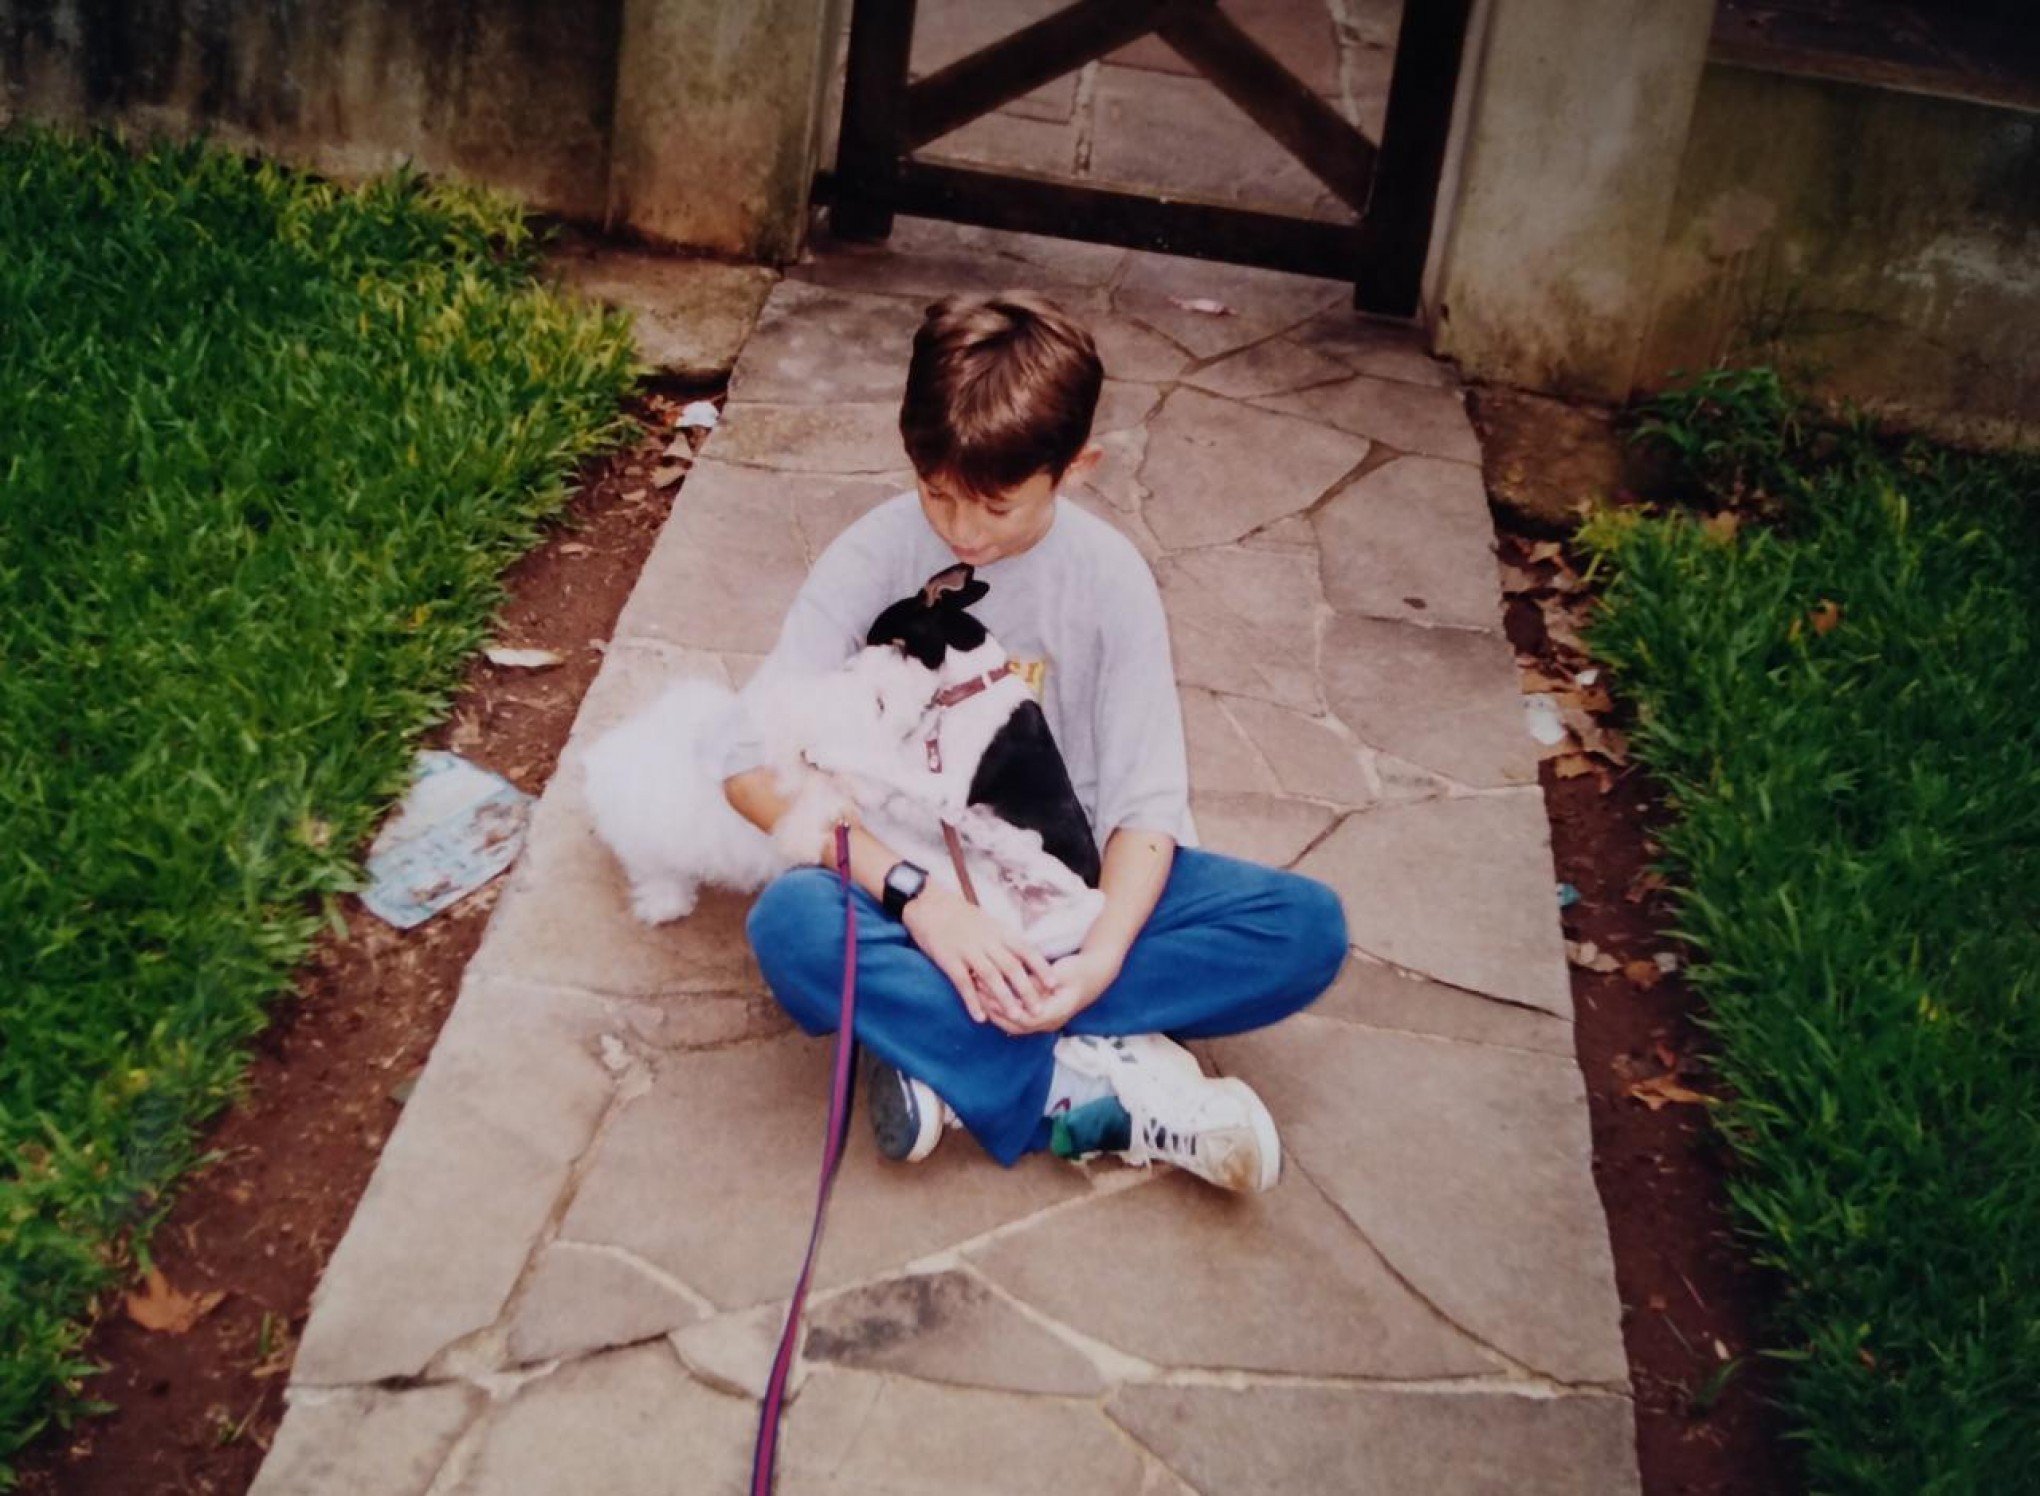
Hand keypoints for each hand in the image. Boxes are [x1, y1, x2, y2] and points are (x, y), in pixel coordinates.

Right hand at [902, 887, 1055, 1026]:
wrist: (929, 905)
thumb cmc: (961, 916)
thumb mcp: (989, 922)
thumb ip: (1005, 939)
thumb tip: (1025, 954)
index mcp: (999, 932)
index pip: (1026, 950)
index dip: (1041, 968)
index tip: (1055, 984)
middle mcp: (987, 941)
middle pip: (1012, 967)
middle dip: (1027, 989)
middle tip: (1039, 1010)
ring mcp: (968, 951)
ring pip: (991, 976)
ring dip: (1004, 998)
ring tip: (1016, 1016)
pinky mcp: (949, 959)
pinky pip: (963, 983)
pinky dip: (972, 1001)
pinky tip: (980, 1018)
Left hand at [984, 947, 1121, 1036]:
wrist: (1096, 973)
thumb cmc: (1079, 970)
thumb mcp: (1060, 973)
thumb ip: (1038, 982)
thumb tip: (1015, 985)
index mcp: (1056, 1013)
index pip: (1025, 1019)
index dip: (1005, 1008)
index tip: (988, 994)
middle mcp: (1050, 1022)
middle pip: (1015, 1025)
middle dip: (994, 1011)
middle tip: (976, 995)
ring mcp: (1045, 1021)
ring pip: (1013, 1024)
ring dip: (995, 1010)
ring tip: (977, 995)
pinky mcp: (1039, 1015)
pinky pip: (1017, 1017)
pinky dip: (1002, 1008)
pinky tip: (988, 997)